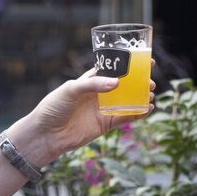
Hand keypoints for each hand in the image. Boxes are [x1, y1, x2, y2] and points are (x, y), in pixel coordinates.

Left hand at [10, 66, 154, 164]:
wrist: (46, 135)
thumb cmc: (53, 107)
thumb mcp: (71, 89)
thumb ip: (93, 84)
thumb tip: (117, 83)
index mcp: (90, 80)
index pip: (113, 69)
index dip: (129, 65)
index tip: (146, 61)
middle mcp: (99, 93)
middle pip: (124, 85)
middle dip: (139, 82)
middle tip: (150, 81)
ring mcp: (103, 109)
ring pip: (127, 101)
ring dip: (141, 97)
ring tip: (151, 94)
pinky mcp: (105, 124)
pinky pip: (125, 117)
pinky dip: (138, 114)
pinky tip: (148, 109)